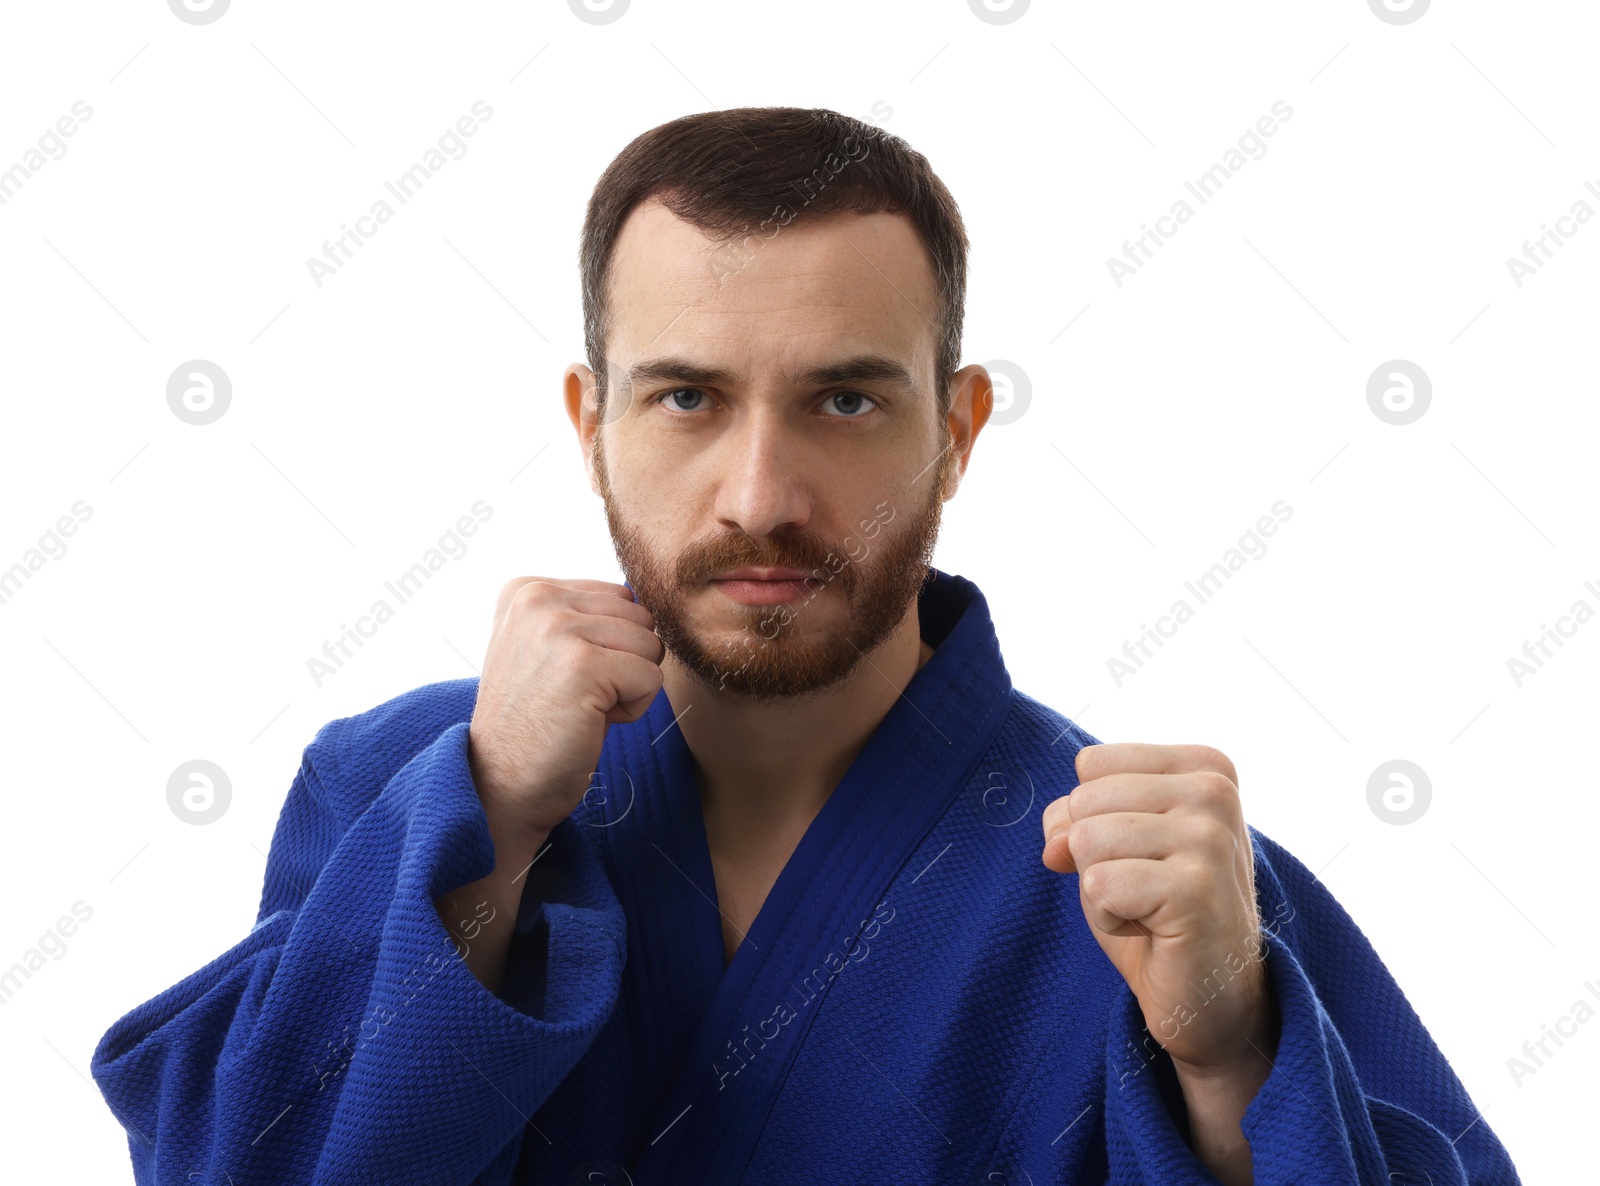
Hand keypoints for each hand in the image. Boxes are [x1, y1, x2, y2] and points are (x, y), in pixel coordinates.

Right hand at [468, 577, 664, 839]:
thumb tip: (641, 597)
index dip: (607, 646)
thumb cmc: (535, 722)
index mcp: (526, 589)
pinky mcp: (582, 665)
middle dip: (623, 662)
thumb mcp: (544, 648)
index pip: (618, 597)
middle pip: (639, 617)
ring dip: (628, 686)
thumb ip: (581, 615)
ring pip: (650, 644)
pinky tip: (589, 722)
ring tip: (580, 707)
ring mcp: (557, 628)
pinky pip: (652, 678)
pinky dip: (632, 710)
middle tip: (574, 697)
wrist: (501, 784)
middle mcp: (537, 598)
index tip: (563, 677)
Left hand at [1041, 743, 1273, 1073]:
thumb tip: (1056, 845)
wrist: (1208, 994)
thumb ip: (1072, 816)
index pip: (1092, 764)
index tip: (1140, 854)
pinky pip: (1099, 885)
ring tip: (1147, 909)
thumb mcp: (1110, 843)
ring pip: (1087, 840)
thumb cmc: (1156, 908)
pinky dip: (1109, 919)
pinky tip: (1152, 931)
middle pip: (1085, 801)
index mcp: (1204, 766)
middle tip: (1143, 889)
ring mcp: (1210, 838)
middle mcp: (1215, 791)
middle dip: (1093, 855)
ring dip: (1100, 889)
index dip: (1092, 817)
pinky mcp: (1195, 888)